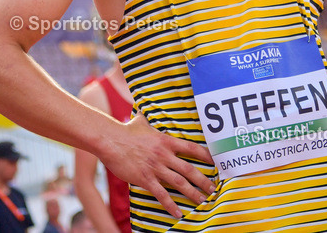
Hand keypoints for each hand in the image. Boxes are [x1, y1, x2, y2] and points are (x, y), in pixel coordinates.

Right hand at [97, 112, 215, 217]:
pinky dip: (170, 205)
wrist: (110, 140)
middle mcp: (164, 155)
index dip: (205, 156)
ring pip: (179, 183)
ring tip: (202, 201)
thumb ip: (147, 120)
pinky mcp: (145, 179)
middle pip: (189, 169)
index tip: (215, 163)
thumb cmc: (125, 131)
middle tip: (213, 189)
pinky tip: (178, 213)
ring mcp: (155, 167)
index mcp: (166, 141)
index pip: (192, 148)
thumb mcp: (141, 122)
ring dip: (192, 193)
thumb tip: (143, 113)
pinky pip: (161, 194)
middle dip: (203, 180)